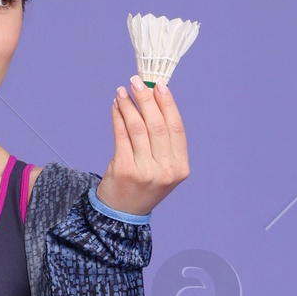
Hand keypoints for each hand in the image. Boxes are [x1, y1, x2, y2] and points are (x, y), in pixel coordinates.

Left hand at [97, 77, 188, 215]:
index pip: (176, 128)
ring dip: (129, 105)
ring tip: (122, 92)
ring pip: (138, 128)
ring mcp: (146, 172)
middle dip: (146, 99)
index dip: (168, 104)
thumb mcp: (162, 167)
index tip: (158, 85)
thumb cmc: (143, 184)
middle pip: (157, 125)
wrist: (122, 213)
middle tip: (136, 82)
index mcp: (180, 167)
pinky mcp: (126, 170)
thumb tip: (153, 98)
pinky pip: (122, 136)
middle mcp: (166, 170)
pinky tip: (116, 106)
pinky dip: (118, 117)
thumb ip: (162, 140)